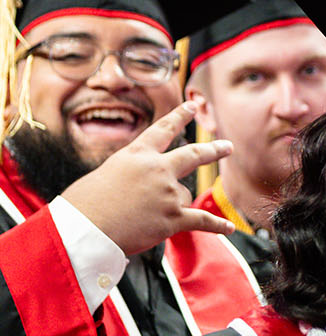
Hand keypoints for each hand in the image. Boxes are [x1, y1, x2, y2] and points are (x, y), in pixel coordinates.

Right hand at [61, 101, 235, 254]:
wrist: (85, 229)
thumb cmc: (86, 204)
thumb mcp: (107, 172)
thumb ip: (132, 173)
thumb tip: (146, 187)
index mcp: (136, 154)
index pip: (162, 130)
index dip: (179, 116)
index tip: (192, 106)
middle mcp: (157, 169)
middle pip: (193, 154)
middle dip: (213, 150)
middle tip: (227, 146)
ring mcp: (168, 193)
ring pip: (185, 195)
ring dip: (172, 206)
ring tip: (145, 216)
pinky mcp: (174, 218)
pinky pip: (203, 220)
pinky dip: (217, 226)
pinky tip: (229, 227)